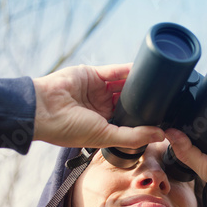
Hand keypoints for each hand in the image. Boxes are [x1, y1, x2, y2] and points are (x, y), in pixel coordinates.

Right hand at [32, 63, 164, 147]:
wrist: (42, 109)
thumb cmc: (69, 129)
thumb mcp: (106, 136)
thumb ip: (134, 136)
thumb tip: (161, 136)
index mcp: (104, 124)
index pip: (129, 119)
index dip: (144, 117)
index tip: (164, 115)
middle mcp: (101, 107)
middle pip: (128, 100)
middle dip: (143, 99)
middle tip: (164, 97)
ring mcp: (97, 90)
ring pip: (123, 84)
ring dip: (138, 83)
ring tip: (158, 82)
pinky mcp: (92, 74)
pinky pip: (114, 71)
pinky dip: (128, 70)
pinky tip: (143, 70)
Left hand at [165, 115, 206, 206]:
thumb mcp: (205, 169)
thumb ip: (186, 152)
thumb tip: (169, 134)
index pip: (189, 139)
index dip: (179, 133)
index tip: (163, 126)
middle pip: (199, 125)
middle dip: (189, 121)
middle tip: (172, 113)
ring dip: (203, 112)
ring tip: (188, 107)